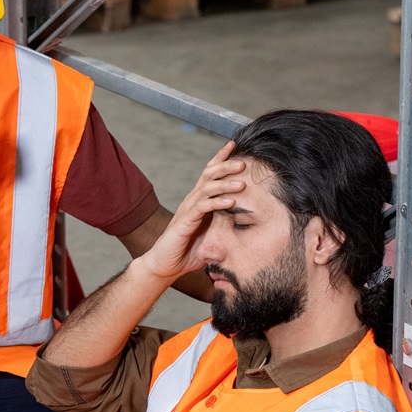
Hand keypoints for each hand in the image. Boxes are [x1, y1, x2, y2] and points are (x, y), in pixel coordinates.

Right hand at [135, 142, 245, 286]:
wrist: (165, 266)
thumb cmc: (187, 252)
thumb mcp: (212, 239)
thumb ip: (226, 231)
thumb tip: (246, 232)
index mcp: (199, 201)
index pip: (209, 174)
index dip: (221, 159)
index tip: (234, 146)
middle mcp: (192, 201)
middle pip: (209, 175)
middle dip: (226, 166)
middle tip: (243, 161)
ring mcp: (187, 210)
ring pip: (206, 188)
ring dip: (225, 183)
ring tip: (242, 182)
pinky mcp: (185, 221)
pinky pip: (202, 207)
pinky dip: (217, 202)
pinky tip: (230, 201)